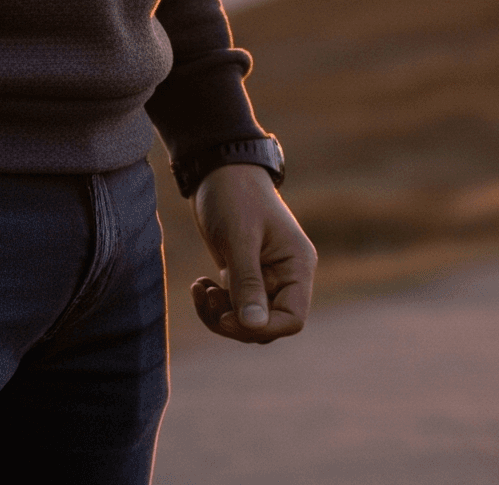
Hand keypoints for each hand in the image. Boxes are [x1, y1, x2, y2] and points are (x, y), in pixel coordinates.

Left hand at [189, 163, 316, 343]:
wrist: (218, 171)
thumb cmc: (235, 197)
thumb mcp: (239, 239)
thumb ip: (248, 283)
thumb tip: (254, 327)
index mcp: (297, 266)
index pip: (292, 319)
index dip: (261, 327)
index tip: (227, 316)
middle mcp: (286, 276)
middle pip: (267, 326)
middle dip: (234, 322)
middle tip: (208, 298)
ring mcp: (266, 278)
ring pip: (248, 321)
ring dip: (220, 315)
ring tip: (200, 289)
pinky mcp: (245, 276)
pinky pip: (234, 308)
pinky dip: (215, 305)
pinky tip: (200, 284)